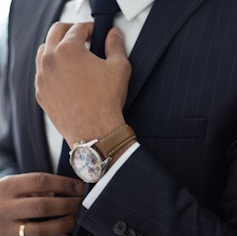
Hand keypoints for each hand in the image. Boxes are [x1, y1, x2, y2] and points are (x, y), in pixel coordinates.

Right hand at [0, 173, 83, 235]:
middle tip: (80, 203)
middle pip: (43, 206)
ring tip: (74, 218)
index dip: (64, 184)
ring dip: (63, 225)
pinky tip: (64, 234)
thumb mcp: (14, 184)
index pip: (41, 181)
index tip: (79, 186)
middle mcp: (7, 208)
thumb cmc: (2, 197)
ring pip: (39, 230)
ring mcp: (7, 229)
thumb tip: (64, 191)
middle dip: (67, 205)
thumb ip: (36, 186)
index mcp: (9, 187)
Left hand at [35, 22, 131, 146]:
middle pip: (56, 33)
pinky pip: (42, 74)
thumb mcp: (119, 68)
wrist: (95, 131)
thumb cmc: (106, 102)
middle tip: (81, 37)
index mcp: (68, 50)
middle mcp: (50, 62)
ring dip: (57, 48)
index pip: (77, 28)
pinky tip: (64, 75)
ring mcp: (43, 79)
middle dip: (70, 31)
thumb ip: (116, 46)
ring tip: (71, 55)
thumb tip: (114, 36)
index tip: (94, 33)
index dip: (89, 28)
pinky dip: (51, 69)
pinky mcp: (41, 94)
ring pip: (44, 52)